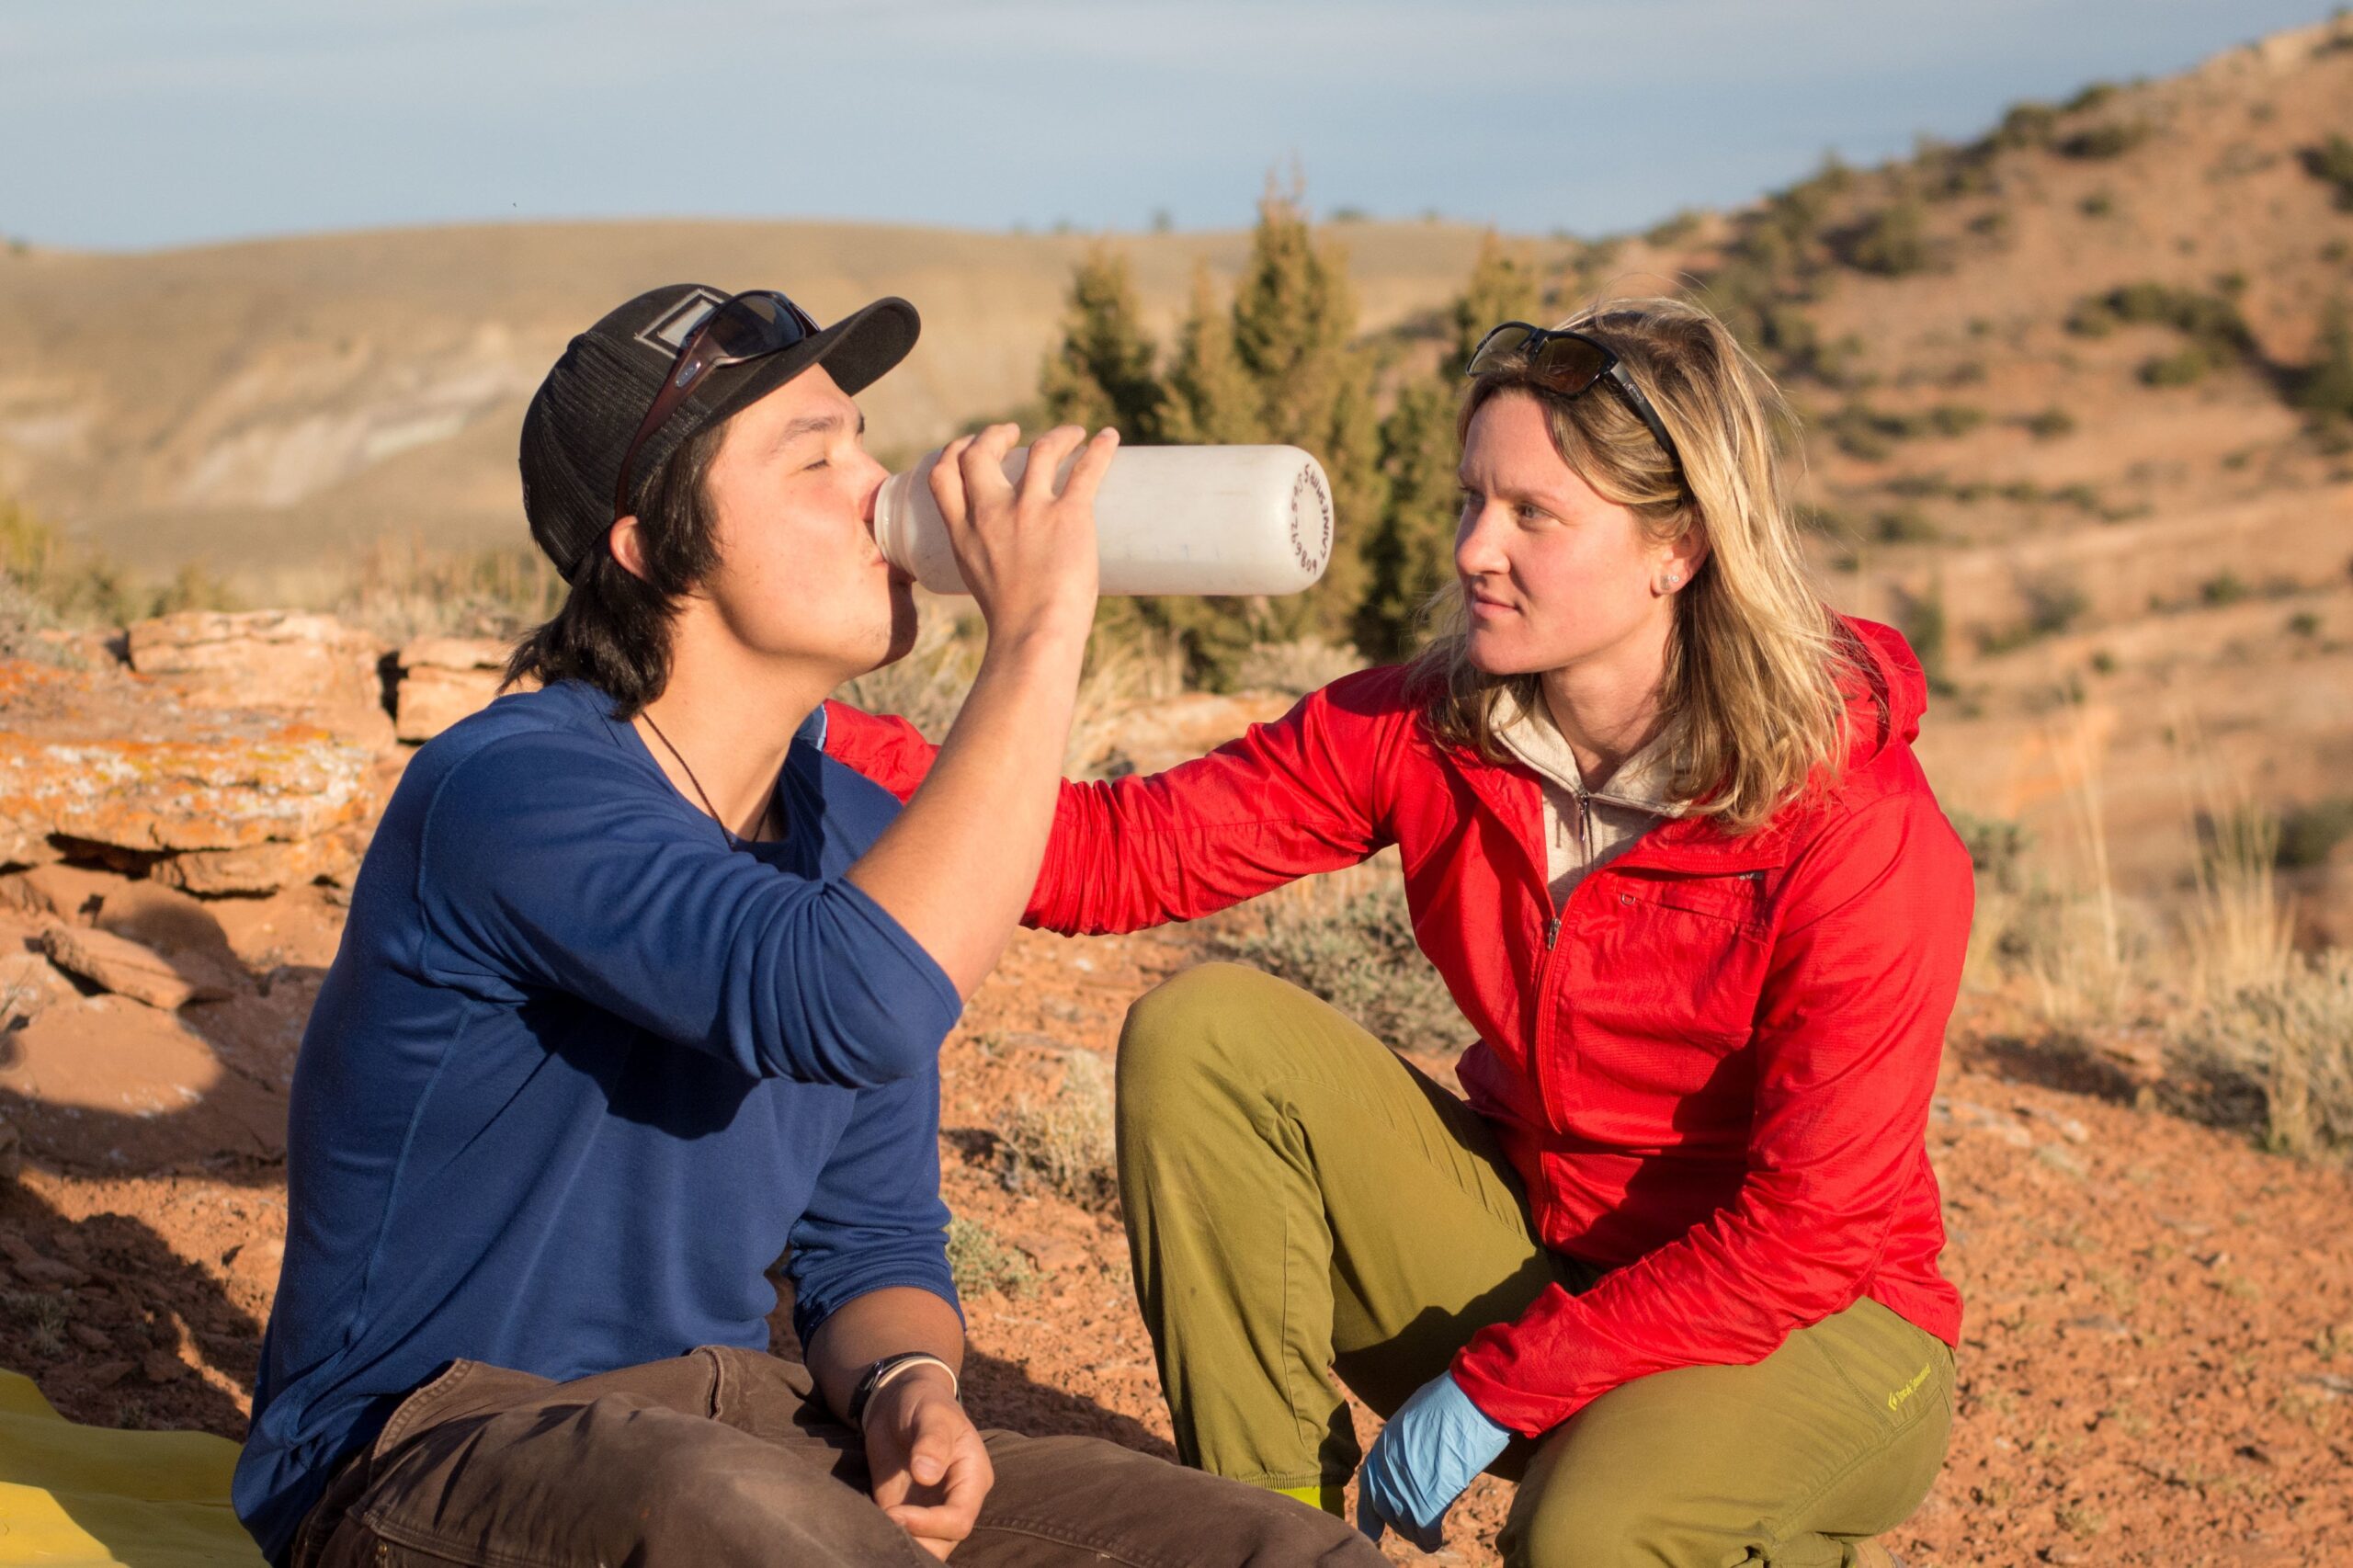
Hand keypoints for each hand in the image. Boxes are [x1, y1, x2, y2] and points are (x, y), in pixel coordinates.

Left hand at [863, 1366, 993, 1559]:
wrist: (900, 1401)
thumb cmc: (924, 1403)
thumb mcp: (932, 1414)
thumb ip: (932, 1441)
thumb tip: (927, 1474)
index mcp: (972, 1478)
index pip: (960, 1519)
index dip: (931, 1524)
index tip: (897, 1513)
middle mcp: (955, 1500)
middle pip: (944, 1543)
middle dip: (916, 1543)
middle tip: (883, 1525)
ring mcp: (929, 1509)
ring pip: (924, 1547)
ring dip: (900, 1545)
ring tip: (874, 1527)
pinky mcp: (903, 1511)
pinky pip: (900, 1536)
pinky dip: (885, 1538)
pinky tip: (867, 1526)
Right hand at [925, 422, 1114, 645]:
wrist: (1034, 636)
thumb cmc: (1013, 625)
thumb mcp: (981, 584)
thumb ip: (989, 562)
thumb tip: (1016, 565)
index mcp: (963, 533)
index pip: (943, 476)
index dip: (954, 452)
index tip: (969, 447)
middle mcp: (991, 513)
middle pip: (981, 453)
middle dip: (994, 435)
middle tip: (1013, 434)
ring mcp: (1030, 510)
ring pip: (1041, 450)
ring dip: (1058, 436)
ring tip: (1072, 434)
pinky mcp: (1069, 515)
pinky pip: (1086, 470)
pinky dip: (1099, 449)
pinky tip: (1109, 438)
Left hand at [1355, 1372, 1511, 1553]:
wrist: (1470, 1402)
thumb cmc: (1452, 1402)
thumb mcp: (1415, 1419)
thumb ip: (1406, 1445)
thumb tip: (1414, 1459)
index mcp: (1382, 1448)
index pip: (1367, 1490)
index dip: (1371, 1512)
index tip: (1373, 1530)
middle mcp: (1385, 1472)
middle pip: (1385, 1512)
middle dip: (1401, 1521)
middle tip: (1418, 1522)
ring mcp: (1402, 1489)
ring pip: (1404, 1527)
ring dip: (1416, 1530)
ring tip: (1430, 1528)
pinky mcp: (1425, 1505)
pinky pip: (1424, 1535)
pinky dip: (1430, 1540)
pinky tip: (1435, 1538)